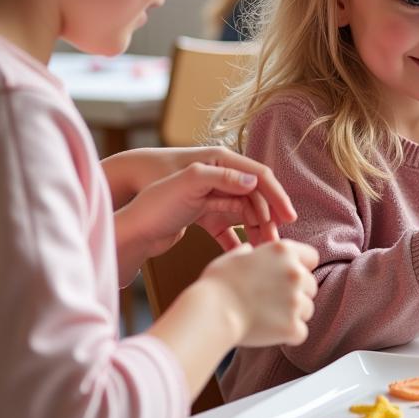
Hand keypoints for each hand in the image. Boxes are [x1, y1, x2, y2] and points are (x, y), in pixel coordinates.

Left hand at [106, 146, 294, 243]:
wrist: (128, 222)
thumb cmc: (155, 198)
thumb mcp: (189, 183)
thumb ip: (222, 178)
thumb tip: (256, 182)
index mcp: (220, 161)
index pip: (260, 176)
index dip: (277, 196)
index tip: (290, 218)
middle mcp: (219, 176)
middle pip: (256, 197)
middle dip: (270, 219)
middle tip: (278, 243)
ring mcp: (212, 196)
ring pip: (245, 214)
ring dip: (257, 232)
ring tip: (264, 252)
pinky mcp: (203, 215)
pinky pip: (228, 228)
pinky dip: (238, 241)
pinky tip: (243, 255)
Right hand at [202, 239, 318, 347]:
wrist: (212, 313)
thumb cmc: (217, 285)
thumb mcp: (232, 258)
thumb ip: (247, 252)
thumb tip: (249, 250)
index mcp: (283, 251)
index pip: (312, 257)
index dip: (301, 267)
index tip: (287, 277)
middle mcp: (295, 273)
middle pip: (311, 285)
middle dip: (296, 293)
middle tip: (272, 301)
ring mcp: (296, 300)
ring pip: (307, 309)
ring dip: (293, 314)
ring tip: (268, 316)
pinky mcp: (292, 326)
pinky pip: (300, 332)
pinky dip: (288, 335)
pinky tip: (270, 331)